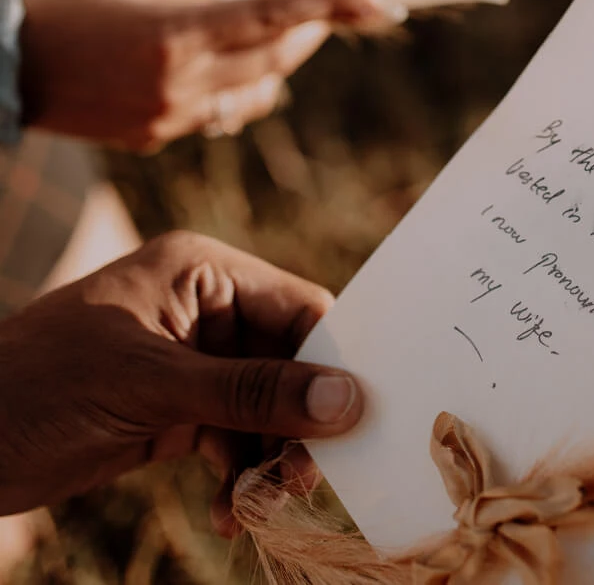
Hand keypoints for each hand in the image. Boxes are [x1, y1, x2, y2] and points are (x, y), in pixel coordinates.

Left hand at [0, 231, 362, 532]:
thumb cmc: (43, 385)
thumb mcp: (152, 387)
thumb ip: (252, 393)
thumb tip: (349, 401)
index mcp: (202, 272)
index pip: (297, 308)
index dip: (334, 359)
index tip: (362, 418)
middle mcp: (204, 309)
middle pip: (287, 362)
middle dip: (300, 420)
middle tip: (305, 478)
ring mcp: (188, 362)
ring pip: (263, 407)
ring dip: (269, 457)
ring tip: (262, 503)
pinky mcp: (171, 409)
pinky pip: (230, 438)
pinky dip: (237, 473)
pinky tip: (231, 509)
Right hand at [21, 0, 386, 150]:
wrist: (7, 63)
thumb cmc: (75, 2)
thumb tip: (255, 17)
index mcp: (180, 32)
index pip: (275, 17)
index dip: (334, 9)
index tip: (383, 3)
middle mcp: (183, 81)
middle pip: (277, 59)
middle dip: (309, 32)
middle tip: (337, 9)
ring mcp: (171, 117)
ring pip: (254, 92)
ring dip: (274, 62)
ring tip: (282, 31)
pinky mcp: (156, 137)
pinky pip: (219, 114)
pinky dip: (235, 89)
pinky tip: (229, 66)